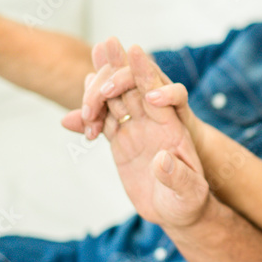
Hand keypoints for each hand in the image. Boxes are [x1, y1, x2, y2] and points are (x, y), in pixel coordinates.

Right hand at [65, 39, 209, 227]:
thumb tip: (162, 159)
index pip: (158, 93)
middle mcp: (153, 123)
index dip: (146, 72)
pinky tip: (72, 121)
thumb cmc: (188, 201)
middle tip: (101, 53)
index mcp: (172, 128)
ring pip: (114, 100)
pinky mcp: (121, 142)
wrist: (176, 211)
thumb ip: (178, 176)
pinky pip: (102, 123)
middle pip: (132, 88)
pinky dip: (87, 120)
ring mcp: (135, 130)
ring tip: (85, 81)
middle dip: (117, 69)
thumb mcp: (188, 192)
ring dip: (98, 88)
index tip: (135, 50)